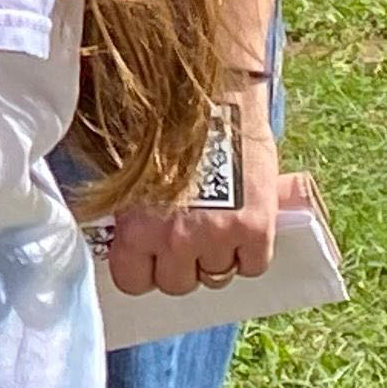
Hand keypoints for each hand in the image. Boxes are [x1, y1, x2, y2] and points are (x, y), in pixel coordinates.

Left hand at [103, 88, 281, 296]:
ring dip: (216, 258)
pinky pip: (253, 265)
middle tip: (186, 238)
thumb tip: (130, 238)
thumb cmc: (165, 129)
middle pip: (178, 285)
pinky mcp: (256, 231)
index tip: (149, 258)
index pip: (133, 283)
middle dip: (181, 266)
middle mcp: (174, 241)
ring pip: (216, 276)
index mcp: (136, 227)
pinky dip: (250, 254)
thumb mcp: (132, 174)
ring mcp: (217, 238)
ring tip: (215, 225)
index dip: (143, 272)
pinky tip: (243, 228)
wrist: (212, 102)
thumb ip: (133, 212)